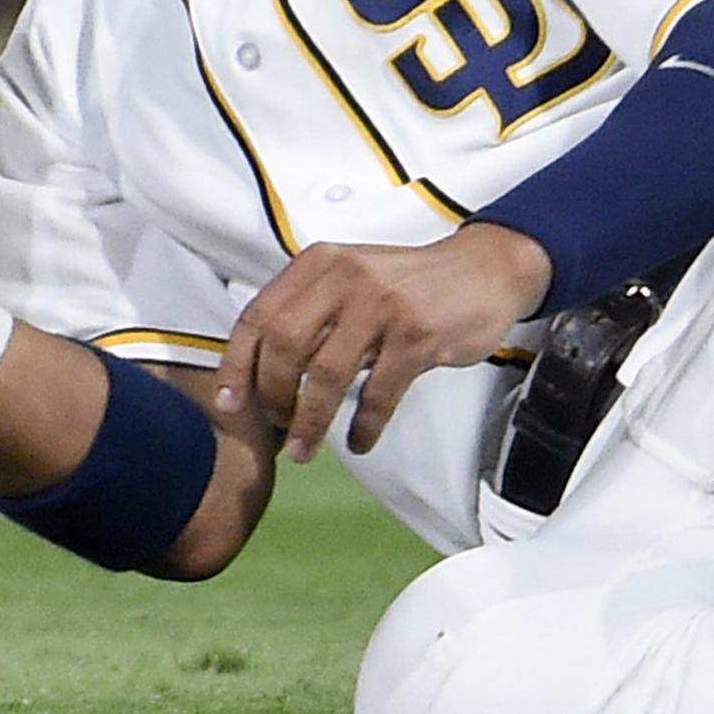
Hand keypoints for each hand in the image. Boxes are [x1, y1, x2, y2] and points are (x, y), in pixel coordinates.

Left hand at [226, 224, 551, 462]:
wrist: (483, 270)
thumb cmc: (409, 284)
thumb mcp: (352, 280)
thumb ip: (312, 313)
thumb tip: (263, 372)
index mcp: (320, 264)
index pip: (259, 315)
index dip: (236, 365)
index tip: (230, 403)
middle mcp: (346, 278)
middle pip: (284, 346)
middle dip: (273, 396)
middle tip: (278, 426)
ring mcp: (383, 305)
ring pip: (326, 374)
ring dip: (310, 421)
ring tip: (305, 449)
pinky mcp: (417, 335)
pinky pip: (379, 393)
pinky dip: (364, 426)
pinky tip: (360, 441)